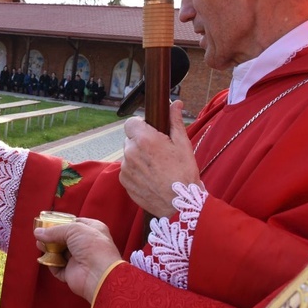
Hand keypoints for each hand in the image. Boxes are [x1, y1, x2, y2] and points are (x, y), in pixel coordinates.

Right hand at [34, 218, 120, 301]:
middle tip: (40, 235)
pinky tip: (45, 259)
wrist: (98, 274)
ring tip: (40, 245)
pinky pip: (57, 267)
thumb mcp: (74, 229)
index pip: (75, 223)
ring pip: (60, 252)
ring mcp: (79, 260)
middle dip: (52, 237)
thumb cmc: (93, 247)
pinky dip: (51, 264)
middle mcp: (86, 245)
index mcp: (93, 230)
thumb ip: (54, 230)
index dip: (62, 223)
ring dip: (49, 249)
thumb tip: (38, 232)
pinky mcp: (71, 273)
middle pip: (65, 238)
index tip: (48, 222)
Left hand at [120, 100, 201, 217]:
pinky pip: (127, 170)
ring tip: (156, 167)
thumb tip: (175, 103)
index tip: (150, 131)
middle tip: (158, 152)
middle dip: (141, 142)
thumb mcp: (183, 144)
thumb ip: (174, 121)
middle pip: (130, 139)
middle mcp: (130, 152)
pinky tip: (150, 178)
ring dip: (138, 157)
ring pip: (128, 155)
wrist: (179, 203)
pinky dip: (135, 171)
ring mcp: (125, 168)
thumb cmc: (184, 173)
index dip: (140, 125)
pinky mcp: (123, 181)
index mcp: (144, 140)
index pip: (130, 122)